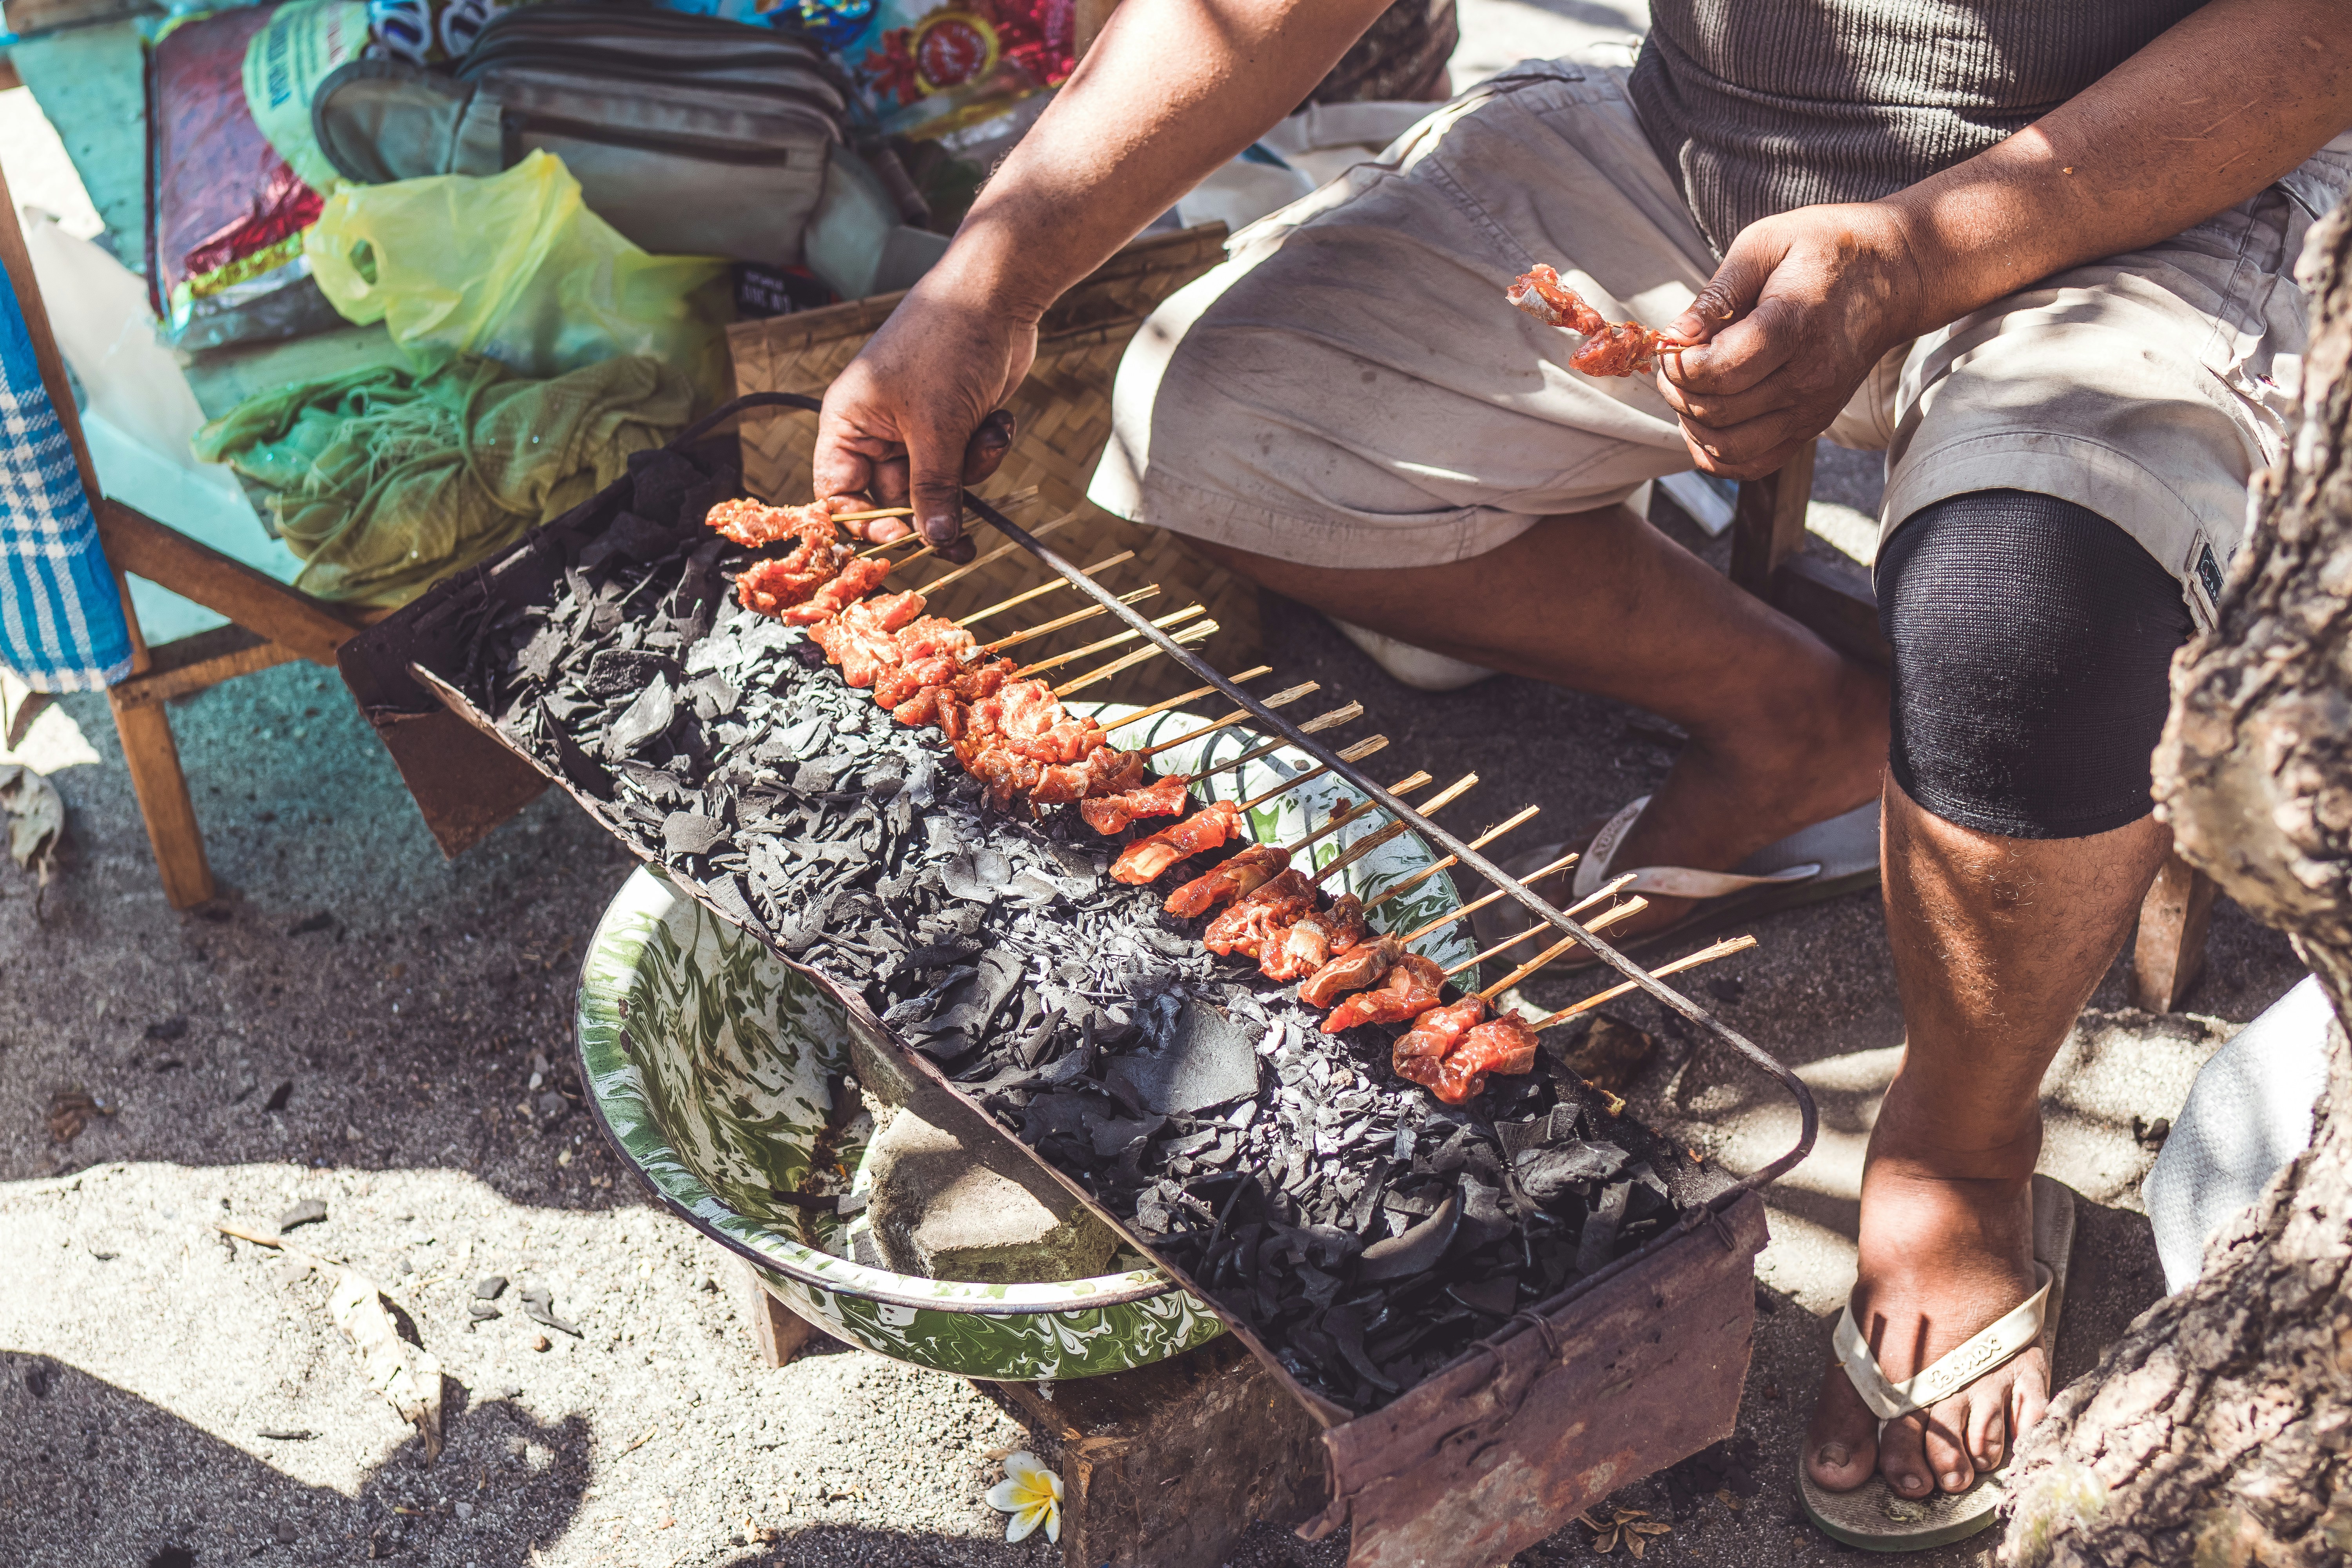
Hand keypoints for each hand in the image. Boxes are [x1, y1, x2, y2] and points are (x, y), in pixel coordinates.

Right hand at [813, 281, 1036, 558]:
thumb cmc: (947, 342)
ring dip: (969, 470)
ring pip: (938, 481)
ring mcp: (917, 424)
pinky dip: (984, 447)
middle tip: (963, 541)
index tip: (905, 539)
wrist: (996, 294)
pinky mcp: (953, 421)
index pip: (839, 492)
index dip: (868, 522)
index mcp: (849, 422)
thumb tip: (936, 540)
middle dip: (935, 507)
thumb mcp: (937, 427)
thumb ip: (934, 489)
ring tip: (986, 434)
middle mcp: (877, 426)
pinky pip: (965, 460)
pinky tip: (997, 419)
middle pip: (895, 495)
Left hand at [1656, 202, 1927, 479]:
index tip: (1672, 344)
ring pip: (1729, 448)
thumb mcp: (1765, 244)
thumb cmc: (1825, 251)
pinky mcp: (1811, 427)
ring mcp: (1812, 409)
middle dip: (1678, 391)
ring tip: (1689, 390)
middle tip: (1674, 364)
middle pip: (1717, 412)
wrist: (1892, 275)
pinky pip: (1752, 464)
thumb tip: (1675, 335)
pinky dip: (1717, 454)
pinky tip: (1706, 421)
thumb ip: (1717, 293)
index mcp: (1793, 326)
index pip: (1719, 370)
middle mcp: (1807, 378)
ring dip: (1692, 425)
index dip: (1680, 364)